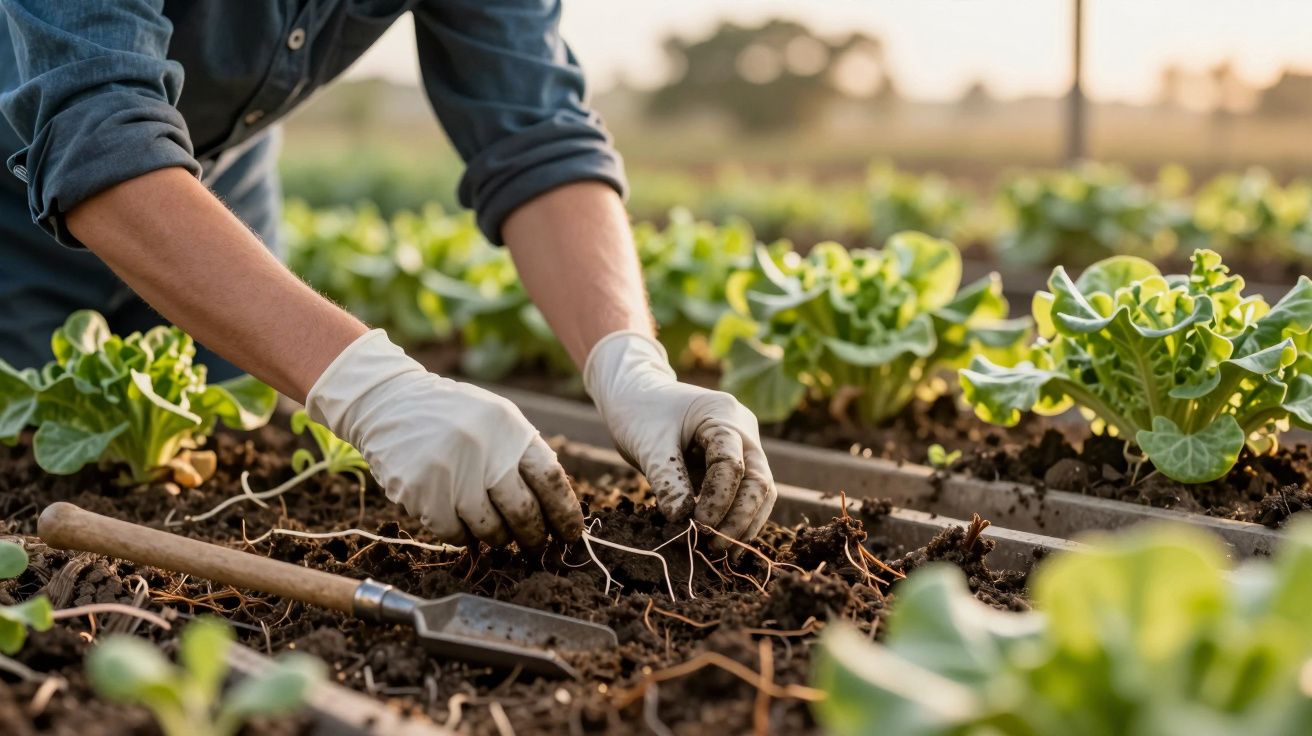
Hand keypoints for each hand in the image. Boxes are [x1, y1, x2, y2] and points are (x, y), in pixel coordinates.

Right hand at [306, 330, 583, 547]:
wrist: (390, 402)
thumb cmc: (453, 417)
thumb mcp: (496, 420)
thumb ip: (523, 456)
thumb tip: (556, 510)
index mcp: (510, 428)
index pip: (551, 480)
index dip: (565, 513)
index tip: (571, 534)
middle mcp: (484, 448)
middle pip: (524, 512)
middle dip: (534, 537)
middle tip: (536, 546)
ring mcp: (452, 471)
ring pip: (491, 530)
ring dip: (498, 539)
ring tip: (497, 535)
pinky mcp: (422, 491)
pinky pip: (455, 534)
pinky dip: (463, 537)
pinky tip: (463, 525)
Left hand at [584, 331, 776, 547]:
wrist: (636, 395)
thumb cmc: (639, 412)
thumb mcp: (649, 445)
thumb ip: (667, 481)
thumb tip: (682, 523)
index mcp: (724, 414)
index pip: (732, 463)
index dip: (718, 499)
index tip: (698, 526)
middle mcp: (743, 430)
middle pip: (758, 479)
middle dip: (740, 517)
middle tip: (715, 546)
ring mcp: (744, 446)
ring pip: (759, 490)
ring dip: (743, 523)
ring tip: (720, 552)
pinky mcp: (735, 462)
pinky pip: (744, 493)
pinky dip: (736, 516)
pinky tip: (722, 541)